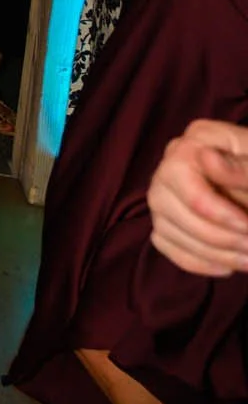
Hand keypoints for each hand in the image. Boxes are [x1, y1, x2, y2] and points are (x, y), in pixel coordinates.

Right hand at [149, 119, 247, 276]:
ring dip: (209, 253)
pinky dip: (196, 261)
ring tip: (247, 261)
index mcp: (199, 138)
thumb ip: (242, 168)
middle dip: (214, 235)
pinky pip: (165, 243)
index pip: (182, 174)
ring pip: (164, 227)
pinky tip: (228, 265)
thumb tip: (207, 159)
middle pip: (167, 203)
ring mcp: (165, 190)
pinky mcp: (165, 217)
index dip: (214, 208)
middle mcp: (172, 161)